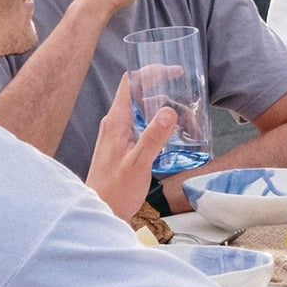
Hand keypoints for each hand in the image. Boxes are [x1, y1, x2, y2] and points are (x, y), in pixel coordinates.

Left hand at [85, 74, 176, 220]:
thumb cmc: (114, 192)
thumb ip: (153, 137)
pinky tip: (173, 139)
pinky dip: (159, 128)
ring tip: (187, 127)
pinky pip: (143, 127)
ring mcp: (118, 134)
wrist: (99, 215)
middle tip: (188, 105)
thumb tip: (169, 110)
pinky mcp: (122, 146)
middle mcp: (115, 123)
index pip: (131, 81)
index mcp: (116, 121)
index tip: (174, 73)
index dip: (151, 71)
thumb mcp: (138, 164)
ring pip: (144, 113)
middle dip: (167, 96)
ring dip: (166, 115)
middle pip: (142, 96)